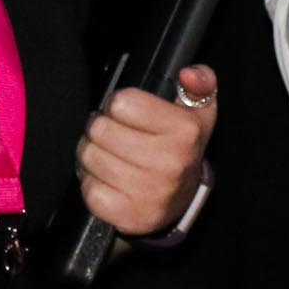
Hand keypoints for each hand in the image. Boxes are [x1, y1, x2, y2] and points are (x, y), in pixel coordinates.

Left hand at [76, 64, 218, 236]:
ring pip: (90, 158)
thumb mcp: (198, 111)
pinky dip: (91, 182)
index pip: (122, 103)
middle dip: (100, 128)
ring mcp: (149, 191)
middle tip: (111, 133)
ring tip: (107, 154)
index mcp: (184, 131)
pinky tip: (106, 179)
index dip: (118, 104)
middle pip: (100, 129)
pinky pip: (89, 190)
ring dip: (92, 154)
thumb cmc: (181, 148)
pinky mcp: (128, 215)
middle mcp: (169, 162)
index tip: (126, 112)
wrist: (181, 201)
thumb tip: (189, 74)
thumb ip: (199, 82)